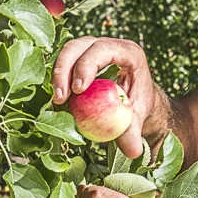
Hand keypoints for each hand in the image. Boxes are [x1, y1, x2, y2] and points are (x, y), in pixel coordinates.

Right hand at [52, 37, 161, 157]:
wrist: (135, 100)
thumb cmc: (139, 105)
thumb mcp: (138, 117)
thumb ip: (134, 132)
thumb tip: (133, 151)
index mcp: (128, 53)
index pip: (104, 49)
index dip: (87, 65)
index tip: (78, 90)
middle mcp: (109, 46)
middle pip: (79, 46)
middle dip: (65, 69)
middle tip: (60, 98)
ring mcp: (93, 49)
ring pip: (68, 52)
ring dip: (58, 75)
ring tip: (58, 102)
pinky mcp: (81, 58)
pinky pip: (64, 63)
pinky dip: (58, 79)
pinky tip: (59, 101)